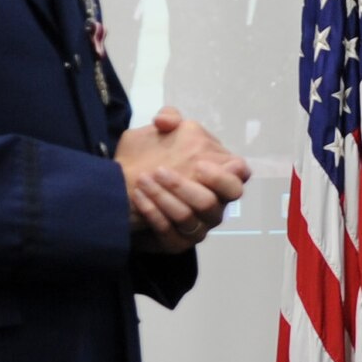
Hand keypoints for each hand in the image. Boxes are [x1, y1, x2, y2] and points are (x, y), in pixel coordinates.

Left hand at [117, 107, 251, 249]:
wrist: (120, 190)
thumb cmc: (147, 161)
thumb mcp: (154, 133)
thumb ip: (168, 118)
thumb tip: (165, 121)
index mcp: (219, 175)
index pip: (240, 175)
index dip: (225, 173)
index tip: (199, 165)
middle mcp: (215, 203)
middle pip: (219, 202)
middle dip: (189, 186)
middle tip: (161, 171)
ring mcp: (199, 226)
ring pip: (191, 217)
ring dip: (165, 198)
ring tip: (143, 181)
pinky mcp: (179, 243)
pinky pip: (171, 233)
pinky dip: (154, 214)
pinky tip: (138, 198)